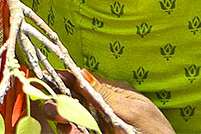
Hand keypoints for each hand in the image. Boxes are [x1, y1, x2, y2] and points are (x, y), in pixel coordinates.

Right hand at [37, 72, 173, 133]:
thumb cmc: (154, 131)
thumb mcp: (132, 110)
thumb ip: (105, 93)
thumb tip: (81, 72)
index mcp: (111, 92)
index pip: (81, 80)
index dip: (62, 79)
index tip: (45, 80)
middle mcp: (101, 107)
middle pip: (71, 100)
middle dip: (57, 102)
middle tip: (53, 109)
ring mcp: (98, 124)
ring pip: (70, 119)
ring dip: (62, 120)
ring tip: (64, 125)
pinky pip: (77, 132)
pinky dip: (72, 132)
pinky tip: (71, 131)